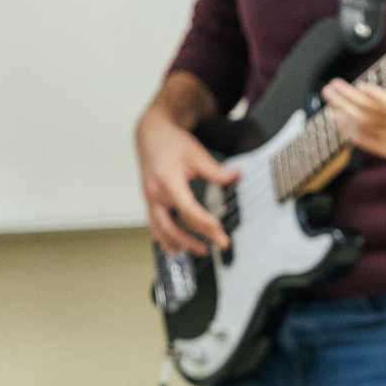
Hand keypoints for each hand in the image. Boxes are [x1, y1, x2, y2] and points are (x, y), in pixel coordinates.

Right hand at [137, 116, 238, 255]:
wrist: (151, 134)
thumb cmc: (172, 143)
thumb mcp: (196, 154)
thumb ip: (216, 170)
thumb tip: (236, 177)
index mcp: (167, 181)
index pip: (188, 210)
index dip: (205, 224)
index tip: (220, 233)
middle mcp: (155, 194)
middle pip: (173, 226)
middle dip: (193, 240)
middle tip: (216, 245)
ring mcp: (149, 199)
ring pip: (160, 230)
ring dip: (178, 243)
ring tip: (199, 251)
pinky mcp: (149, 201)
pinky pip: (153, 225)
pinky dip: (164, 238)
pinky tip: (175, 248)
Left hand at [322, 32, 385, 159]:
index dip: (375, 95)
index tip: (360, 84)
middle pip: (370, 113)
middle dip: (347, 100)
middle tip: (330, 87)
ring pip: (364, 127)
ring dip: (343, 113)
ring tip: (330, 100)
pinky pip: (364, 141)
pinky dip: (348, 130)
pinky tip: (336, 117)